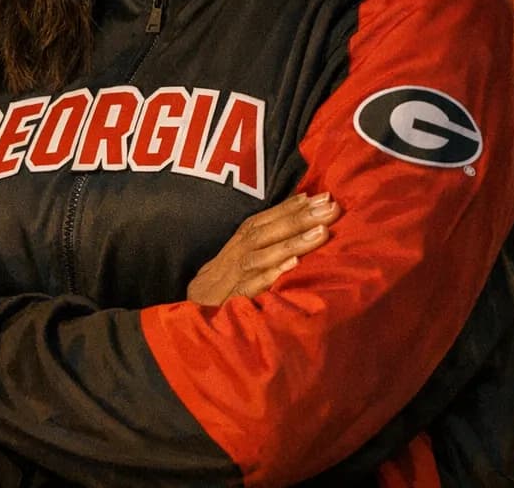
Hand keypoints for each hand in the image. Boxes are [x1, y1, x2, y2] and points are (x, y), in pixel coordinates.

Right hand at [186, 192, 340, 305]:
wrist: (183, 317)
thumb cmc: (217, 290)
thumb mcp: (234, 265)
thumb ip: (259, 249)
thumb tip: (295, 229)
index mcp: (235, 247)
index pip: (261, 221)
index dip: (288, 207)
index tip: (319, 196)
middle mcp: (232, 258)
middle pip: (263, 233)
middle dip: (298, 218)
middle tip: (330, 206)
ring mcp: (228, 280)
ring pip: (260, 257)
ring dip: (291, 242)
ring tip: (322, 232)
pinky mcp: (227, 302)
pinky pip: (249, 287)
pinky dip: (269, 275)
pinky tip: (292, 266)